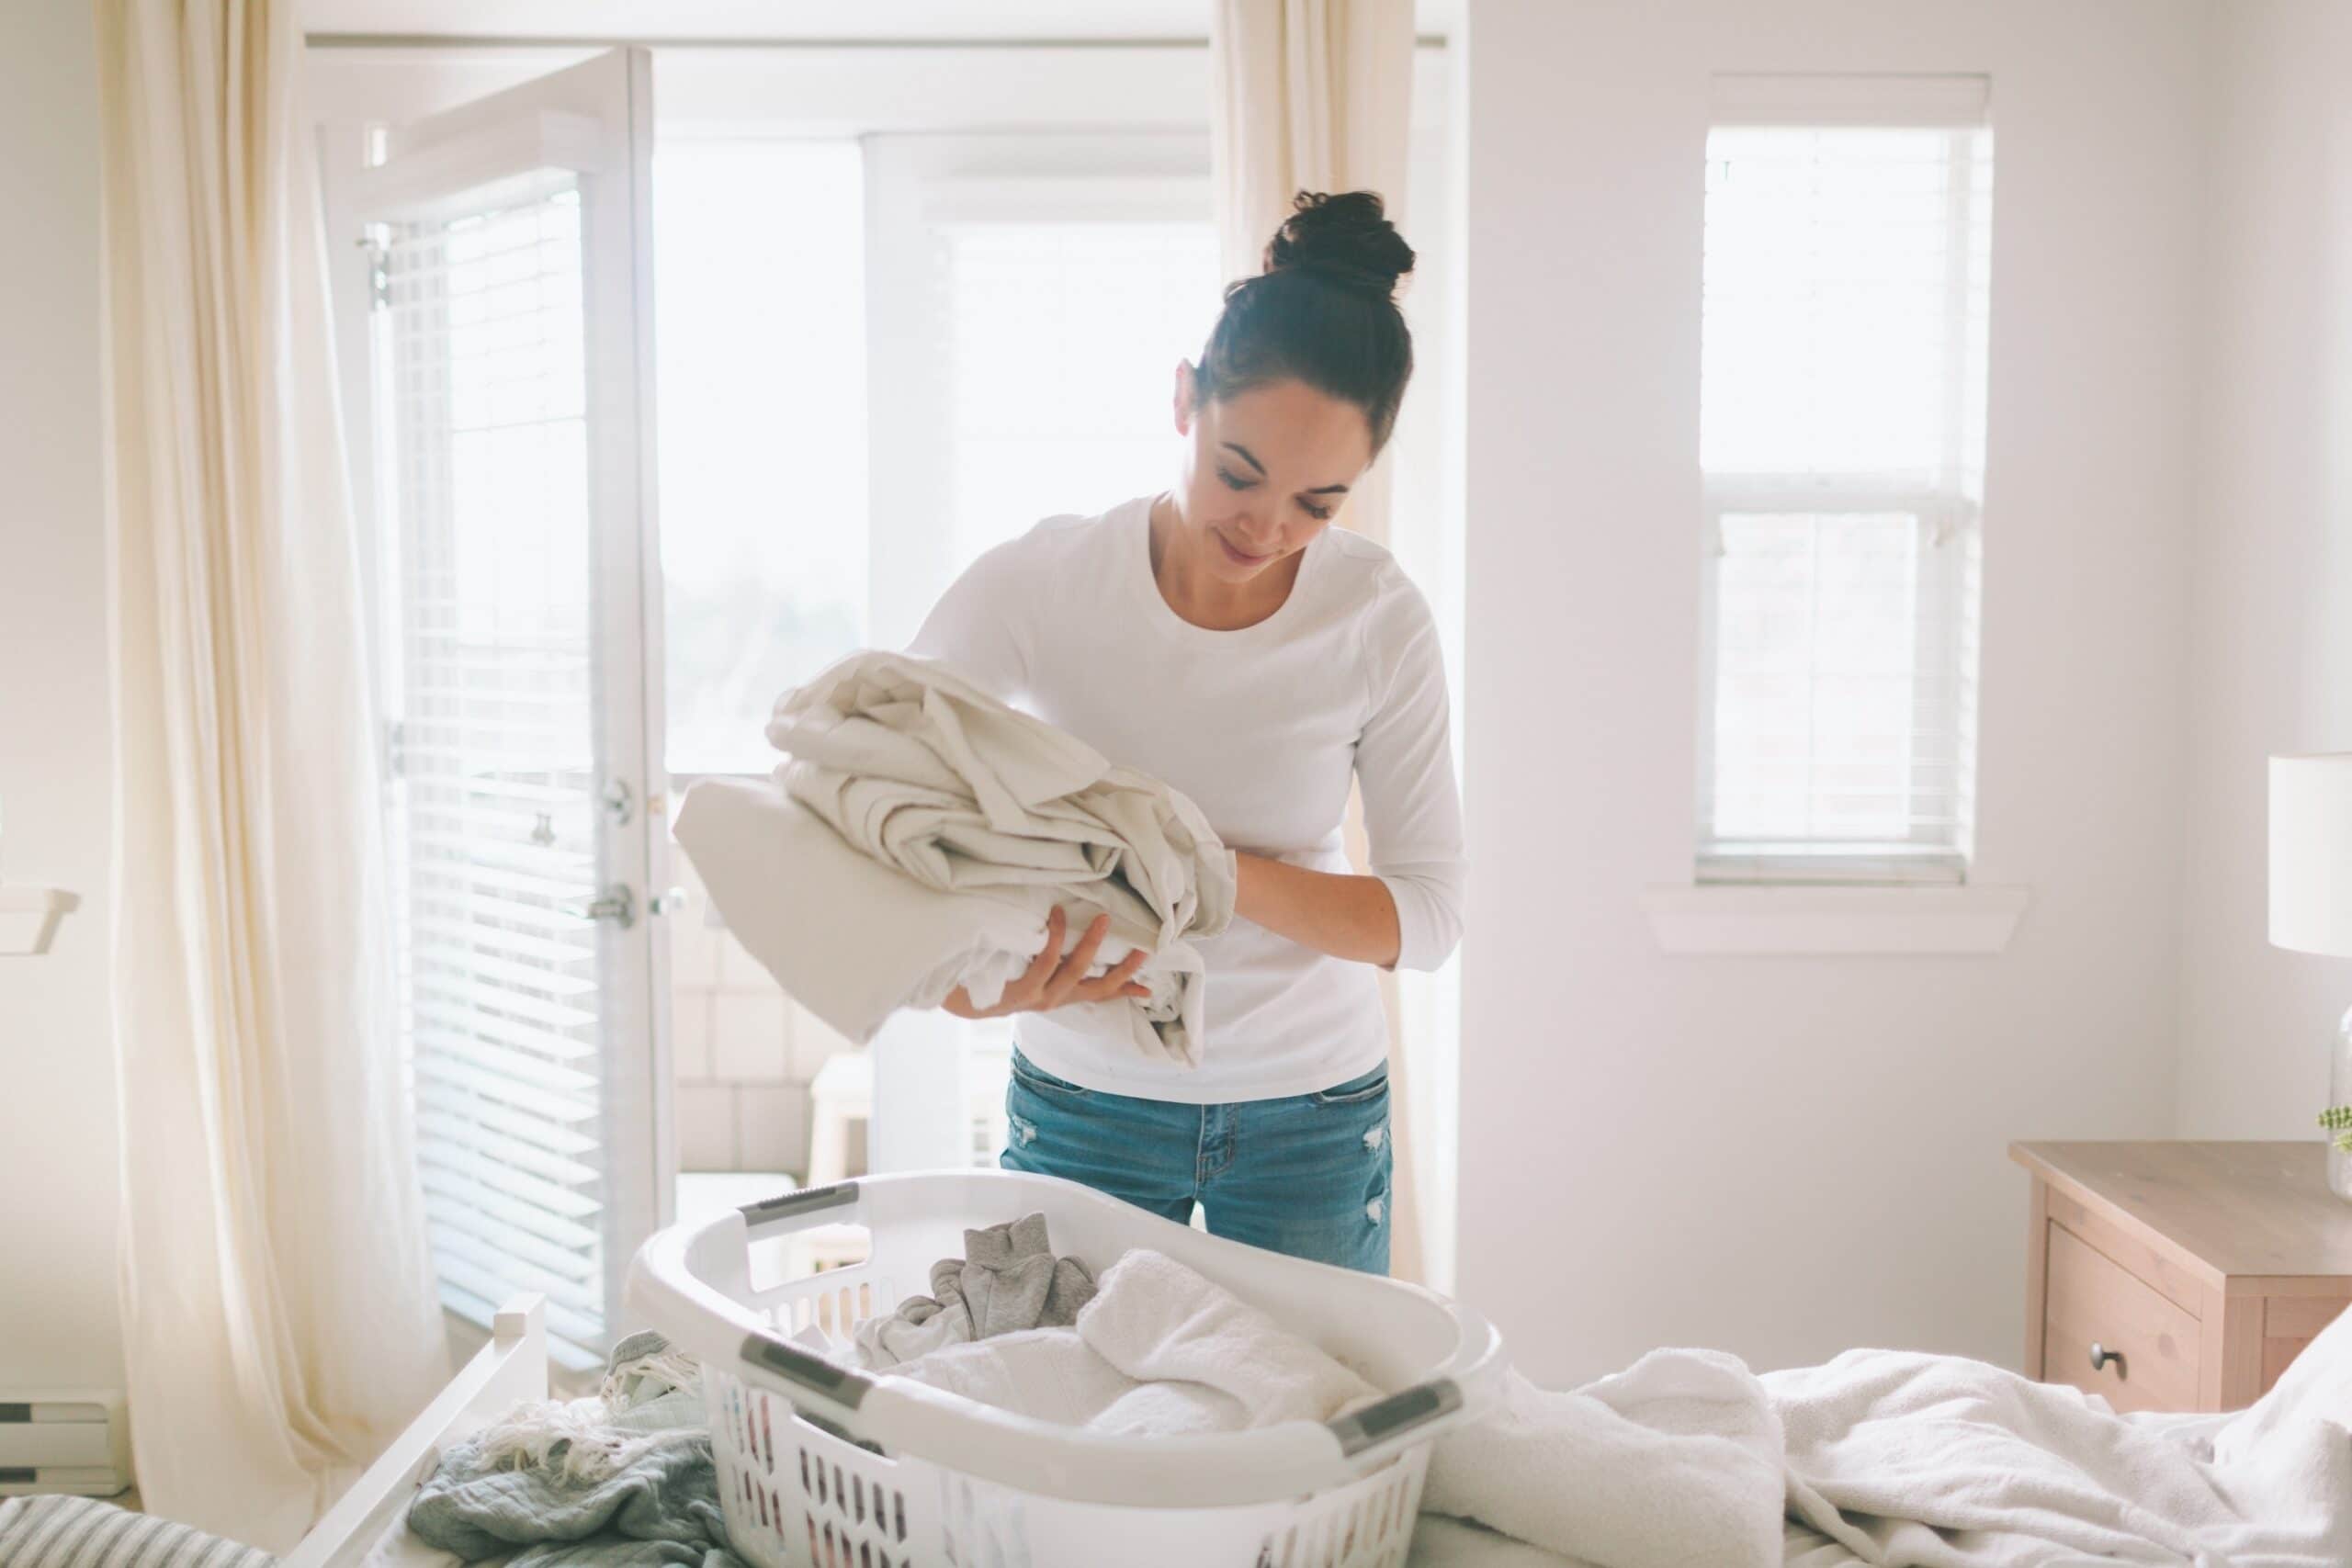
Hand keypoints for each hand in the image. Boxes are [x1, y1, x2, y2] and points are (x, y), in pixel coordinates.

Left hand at [943, 906, 1152, 1019]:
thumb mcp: (1032, 973)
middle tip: (1144, 946)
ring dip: (1091, 944)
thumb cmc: (999, 976)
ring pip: (1076, 971)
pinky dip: (1055, 937)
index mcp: (1061, 996)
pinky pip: (1046, 961)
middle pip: (1099, 986)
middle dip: (1124, 968)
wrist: (962, 998)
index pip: (1101, 995)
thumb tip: (1072, 926)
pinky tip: (1059, 916)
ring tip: (1104, 919)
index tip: (1150, 988)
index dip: (1126, 991)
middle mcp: (1054, 1000)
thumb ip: (1054, 960)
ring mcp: (1039, 997)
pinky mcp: (1022, 991)